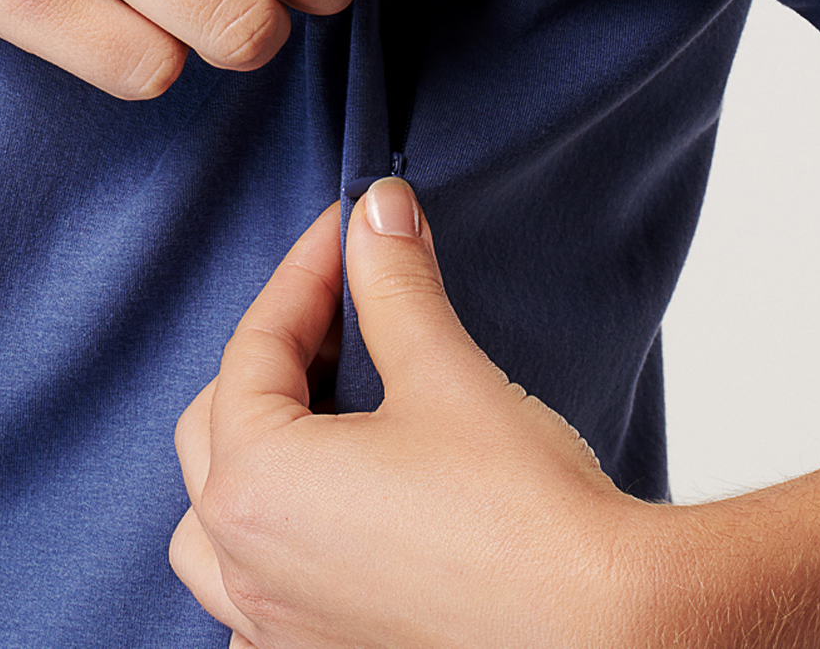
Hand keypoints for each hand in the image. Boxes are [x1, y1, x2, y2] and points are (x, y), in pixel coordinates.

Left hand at [171, 185, 819, 648]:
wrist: (603, 625)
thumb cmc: (522, 514)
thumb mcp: (444, 370)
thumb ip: (392, 282)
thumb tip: (376, 211)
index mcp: (255, 487)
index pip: (252, 347)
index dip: (304, 272)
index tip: (348, 231)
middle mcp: (245, 569)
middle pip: (218, 428)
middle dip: (277, 356)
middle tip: (346, 308)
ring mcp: (275, 631)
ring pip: (216, 528)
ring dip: (254, 459)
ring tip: (324, 414)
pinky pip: (256, 601)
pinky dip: (275, 551)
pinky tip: (336, 519)